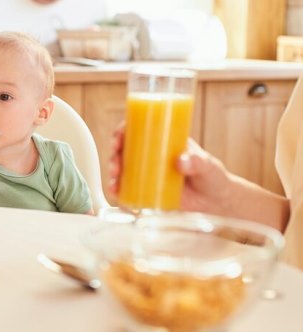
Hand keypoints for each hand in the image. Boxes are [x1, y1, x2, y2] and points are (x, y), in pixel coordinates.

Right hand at [107, 122, 232, 214]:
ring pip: (123, 169)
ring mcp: (148, 174)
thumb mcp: (208, 165)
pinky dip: (119, 192)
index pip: (137, 130)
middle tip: (117, 164)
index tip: (119, 137)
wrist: (218, 202)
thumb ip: (197, 161)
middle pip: (124, 150)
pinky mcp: (148, 193)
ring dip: (114, 173)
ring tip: (116, 181)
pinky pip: (128, 190)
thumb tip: (181, 161)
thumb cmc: (213, 177)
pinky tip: (117, 193)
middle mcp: (152, 156)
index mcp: (163, 141)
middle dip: (114, 154)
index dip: (123, 131)